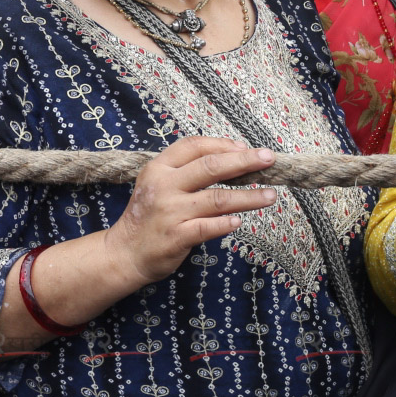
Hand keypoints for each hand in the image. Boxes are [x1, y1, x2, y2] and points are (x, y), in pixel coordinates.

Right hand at [105, 137, 278, 288]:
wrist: (124, 252)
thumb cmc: (148, 216)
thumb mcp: (158, 184)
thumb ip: (186, 171)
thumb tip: (231, 158)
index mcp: (159, 168)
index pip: (194, 146)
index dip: (223, 144)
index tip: (245, 147)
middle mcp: (163, 186)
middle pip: (210, 167)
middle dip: (244, 161)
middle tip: (269, 159)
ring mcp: (169, 212)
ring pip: (217, 199)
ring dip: (248, 197)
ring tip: (270, 196)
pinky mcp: (176, 237)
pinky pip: (208, 227)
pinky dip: (226, 223)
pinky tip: (240, 221)